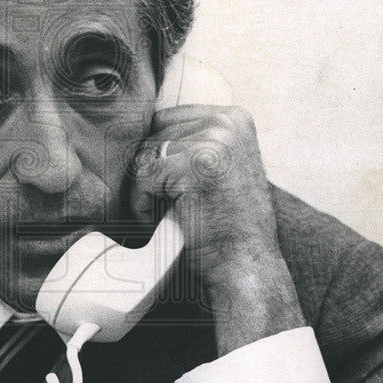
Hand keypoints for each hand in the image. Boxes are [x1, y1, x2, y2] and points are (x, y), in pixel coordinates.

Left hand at [130, 104, 305, 352]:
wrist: (246, 266)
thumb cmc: (225, 224)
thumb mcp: (217, 168)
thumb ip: (191, 141)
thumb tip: (136, 127)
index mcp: (233, 117)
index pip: (165, 119)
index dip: (158, 157)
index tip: (175, 189)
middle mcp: (227, 121)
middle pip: (152, 133)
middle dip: (150, 174)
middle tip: (170, 206)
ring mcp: (214, 139)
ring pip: (143, 154)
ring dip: (144, 190)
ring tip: (168, 213)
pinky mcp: (197, 162)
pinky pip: (142, 176)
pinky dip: (142, 204)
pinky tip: (163, 221)